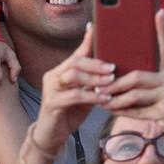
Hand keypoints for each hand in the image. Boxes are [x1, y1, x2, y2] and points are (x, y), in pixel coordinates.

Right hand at [31, 24, 115, 153]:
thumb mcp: (83, 95)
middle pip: (75, 61)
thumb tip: (112, 71)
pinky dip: (91, 96)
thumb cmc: (69, 113)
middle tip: (113, 68)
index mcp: (61, 70)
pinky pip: (74, 95)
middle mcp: (53, 75)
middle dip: (96, 63)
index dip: (87, 40)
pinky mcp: (52, 102)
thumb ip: (92, 82)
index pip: (76, 53)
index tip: (95, 27)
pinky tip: (104, 99)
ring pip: (74, 75)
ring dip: (95, 79)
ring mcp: (50, 88)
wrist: (51, 136)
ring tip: (110, 83)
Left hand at [102, 10, 163, 161]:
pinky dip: (122, 111)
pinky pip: (138, 111)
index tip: (158, 12)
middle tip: (99, 84)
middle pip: (137, 76)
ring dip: (115, 98)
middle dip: (115, 82)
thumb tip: (131, 75)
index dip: (162, 29)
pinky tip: (111, 109)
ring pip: (134, 95)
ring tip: (102, 98)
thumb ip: (159, 79)